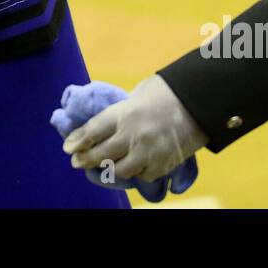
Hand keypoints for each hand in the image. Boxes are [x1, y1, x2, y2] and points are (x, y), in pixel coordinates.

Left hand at [62, 75, 198, 182]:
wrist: (200, 103)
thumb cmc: (168, 92)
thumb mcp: (140, 93)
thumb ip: (123, 109)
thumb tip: (108, 122)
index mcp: (125, 113)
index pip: (94, 130)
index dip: (78, 140)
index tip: (67, 147)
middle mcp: (133, 135)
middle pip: (101, 154)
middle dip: (85, 159)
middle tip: (77, 162)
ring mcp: (148, 153)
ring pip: (120, 170)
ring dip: (109, 169)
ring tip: (103, 167)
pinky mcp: (162, 165)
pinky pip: (142, 175)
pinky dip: (136, 172)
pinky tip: (132, 167)